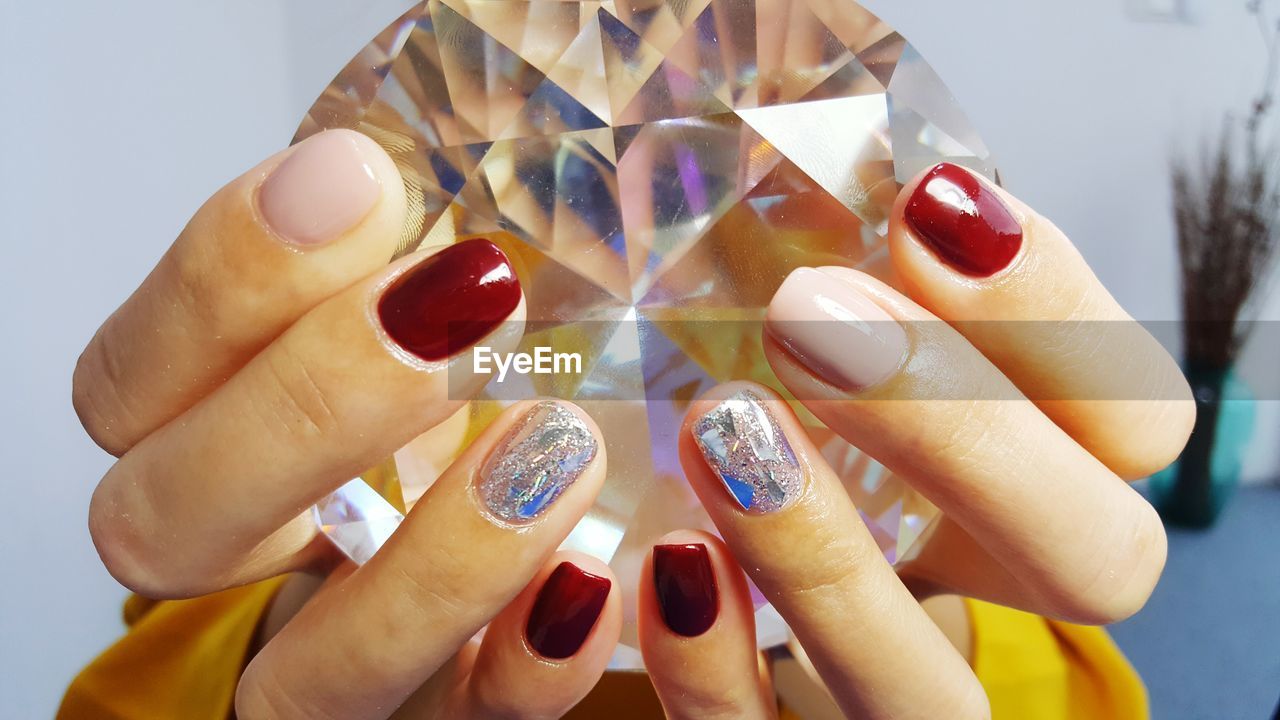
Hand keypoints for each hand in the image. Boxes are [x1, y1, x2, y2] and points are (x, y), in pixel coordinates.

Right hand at [73, 130, 622, 718]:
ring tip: (555, 442)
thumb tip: (369, 167)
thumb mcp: (420, 295)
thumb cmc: (459, 383)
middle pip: (169, 529)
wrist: (536, 504)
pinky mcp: (437, 713)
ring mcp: (328, 655)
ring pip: (305, 679)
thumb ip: (383, 247)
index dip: (223, 281)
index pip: (128, 383)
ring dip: (431, 564)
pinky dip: (522, 668)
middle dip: (310, 406)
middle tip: (466, 296)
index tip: (360, 180)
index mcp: (199, 437)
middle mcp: (240, 562)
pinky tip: (591, 581)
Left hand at [636, 164, 1193, 718]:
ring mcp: (901, 690)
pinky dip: (716, 667)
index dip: (1055, 318)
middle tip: (815, 316)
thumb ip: (878, 284)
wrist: (675, 558)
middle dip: (968, 432)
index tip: (927, 210)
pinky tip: (662, 560)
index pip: (1139, 424)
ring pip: (936, 699)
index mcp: (1043, 480)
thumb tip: (871, 180)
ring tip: (728, 429)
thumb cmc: (774, 405)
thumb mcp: (838, 332)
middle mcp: (999, 599)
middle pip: (1097, 566)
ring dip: (834, 565)